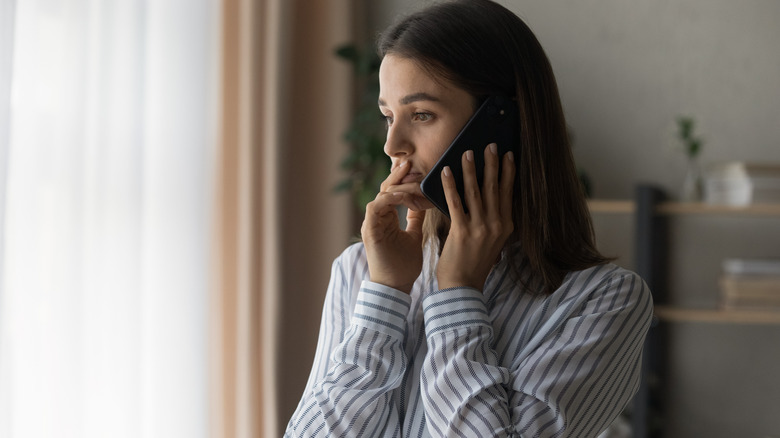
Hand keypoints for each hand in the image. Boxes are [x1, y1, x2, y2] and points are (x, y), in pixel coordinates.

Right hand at [361, 161, 432, 292]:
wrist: (395, 287)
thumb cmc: (404, 265)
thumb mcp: (414, 235)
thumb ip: (416, 218)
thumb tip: (423, 202)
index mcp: (387, 217)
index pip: (394, 191)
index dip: (405, 180)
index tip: (420, 170)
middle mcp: (377, 217)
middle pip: (386, 188)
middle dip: (399, 175)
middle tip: (412, 162)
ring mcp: (372, 223)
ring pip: (381, 194)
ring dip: (397, 186)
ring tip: (412, 178)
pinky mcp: (370, 230)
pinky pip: (375, 207)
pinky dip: (388, 199)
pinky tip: (403, 195)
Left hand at [437, 144, 514, 289]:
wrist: (462, 286)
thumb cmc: (474, 263)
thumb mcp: (492, 242)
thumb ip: (493, 222)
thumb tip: (489, 199)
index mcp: (505, 227)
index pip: (508, 193)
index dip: (508, 172)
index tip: (509, 155)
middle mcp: (496, 225)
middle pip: (494, 188)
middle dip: (492, 164)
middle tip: (490, 145)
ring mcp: (480, 228)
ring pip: (475, 191)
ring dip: (471, 169)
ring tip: (467, 152)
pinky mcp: (462, 231)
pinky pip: (455, 202)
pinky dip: (450, 185)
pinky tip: (446, 171)